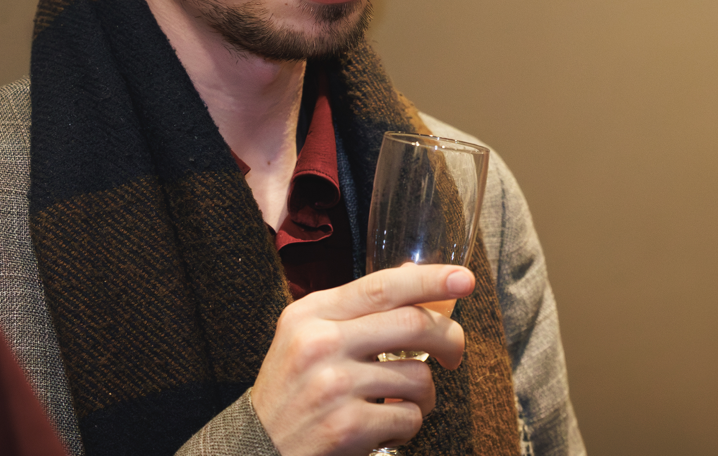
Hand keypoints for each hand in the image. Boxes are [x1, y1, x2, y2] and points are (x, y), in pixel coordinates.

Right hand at [250, 264, 473, 455]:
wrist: (255, 450)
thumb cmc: (291, 393)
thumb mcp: (306, 338)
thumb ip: (354, 312)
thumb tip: (416, 280)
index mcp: (311, 314)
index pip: (382, 286)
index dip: (430, 279)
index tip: (463, 279)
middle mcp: (320, 343)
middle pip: (413, 324)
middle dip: (449, 339)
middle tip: (454, 354)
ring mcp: (333, 385)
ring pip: (419, 376)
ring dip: (425, 395)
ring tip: (405, 404)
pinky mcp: (347, 426)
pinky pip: (408, 417)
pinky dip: (407, 427)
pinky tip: (385, 430)